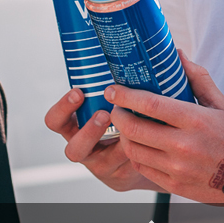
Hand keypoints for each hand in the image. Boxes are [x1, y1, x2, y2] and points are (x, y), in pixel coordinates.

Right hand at [43, 89, 159, 192]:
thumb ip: (129, 81)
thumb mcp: (122, 101)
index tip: (79, 91)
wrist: (146, 151)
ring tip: (125, 130)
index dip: (63, 108)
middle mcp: (84, 146)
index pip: (56, 120)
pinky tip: (148, 138)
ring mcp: (101, 163)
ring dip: (112, 145)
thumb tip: (167, 48)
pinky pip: (123, 164)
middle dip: (87, 130)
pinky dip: (135, 149)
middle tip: (104, 114)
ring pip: (101, 162)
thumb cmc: (133, 118)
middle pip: (71, 147)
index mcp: (78, 125)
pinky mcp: (118, 174)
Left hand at [107, 54, 223, 202]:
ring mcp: (178, 169)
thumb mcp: (222, 104)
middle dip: (118, 115)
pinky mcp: (175, 186)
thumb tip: (177, 53)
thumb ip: (198, 78)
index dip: (125, 95)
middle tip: (115, 107)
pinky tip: (138, 145)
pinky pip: (142, 169)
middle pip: (134, 128)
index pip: (150, 104)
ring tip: (125, 125)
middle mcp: (185, 146)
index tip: (112, 89)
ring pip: (133, 150)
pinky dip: (135, 155)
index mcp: (196, 120)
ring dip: (123, 136)